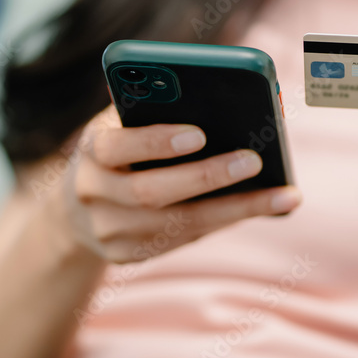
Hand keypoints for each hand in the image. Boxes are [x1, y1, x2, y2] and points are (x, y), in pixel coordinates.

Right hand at [45, 107, 301, 263]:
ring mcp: (108, 232)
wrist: (74, 208)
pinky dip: (225, 222)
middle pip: (151, 192)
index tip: (199, 133)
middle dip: (206, 177)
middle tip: (254, 160)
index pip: (115, 146)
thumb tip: (217, 101)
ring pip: (177, 225)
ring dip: (235, 209)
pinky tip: (263, 208)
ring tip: (283, 195)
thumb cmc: (118, 148)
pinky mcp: (126, 256)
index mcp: (89, 151)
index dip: (155, 142)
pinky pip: (183, 240)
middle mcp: (93, 194)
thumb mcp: (121, 123)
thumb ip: (151, 110)